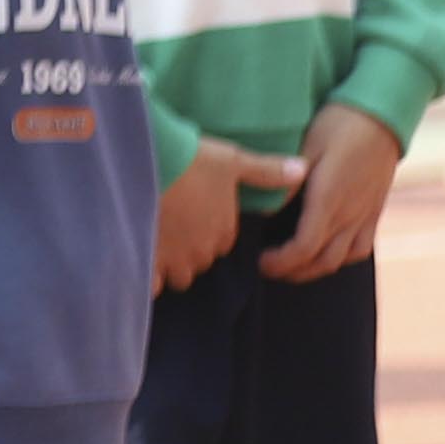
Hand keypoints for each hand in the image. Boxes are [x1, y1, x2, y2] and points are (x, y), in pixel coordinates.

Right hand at [153, 135, 299, 292]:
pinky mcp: (148, 260)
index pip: (222, 243)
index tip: (195, 215)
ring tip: (156, 242)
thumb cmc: (189, 159)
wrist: (142, 162)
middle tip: (174, 226)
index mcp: (224, 230)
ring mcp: (175, 258)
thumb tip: (303, 170)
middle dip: (191, 250)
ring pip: (179, 275)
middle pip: (201, 262)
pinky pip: (152, 284)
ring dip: (171, 265)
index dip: (209, 231)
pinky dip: (148, 278)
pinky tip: (141, 261)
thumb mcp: (231, 160)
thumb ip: (266, 171)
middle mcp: (204, 250)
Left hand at [263, 104, 406, 278]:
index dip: (282, 262)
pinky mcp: (375, 211)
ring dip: (317, 269)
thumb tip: (264, 210)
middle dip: (294, 272)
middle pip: (323, 261)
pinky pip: (362, 247)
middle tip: (268, 269)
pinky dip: (342, 258)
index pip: (305, 247)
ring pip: (344, 259)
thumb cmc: (338, 125)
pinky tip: (327, 253)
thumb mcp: (306, 146)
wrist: (381, 116)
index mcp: (329, 199)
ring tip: (293, 266)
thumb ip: (286, 181)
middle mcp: (350, 214)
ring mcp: (366, 215)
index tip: (261, 262)